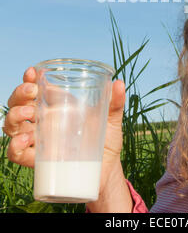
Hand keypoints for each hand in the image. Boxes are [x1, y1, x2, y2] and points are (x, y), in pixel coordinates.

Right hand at [3, 67, 125, 180]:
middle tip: (31, 92)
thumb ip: (115, 102)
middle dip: (19, 94)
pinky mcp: (38, 161)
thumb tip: (119, 83)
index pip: (36, 88)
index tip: (33, 72)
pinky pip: (17, 154)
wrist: (107, 171)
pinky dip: (14, 146)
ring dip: (14, 117)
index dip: (29, 78)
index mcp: (58, 106)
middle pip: (19, 103)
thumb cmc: (107, 141)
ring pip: (12, 125)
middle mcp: (44, 121)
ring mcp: (39, 140)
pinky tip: (24, 140)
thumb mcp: (112, 120)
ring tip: (29, 115)